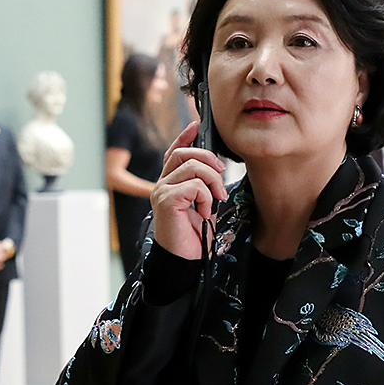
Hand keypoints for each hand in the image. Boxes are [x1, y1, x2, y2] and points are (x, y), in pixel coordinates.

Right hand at [151, 122, 227, 259]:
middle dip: (210, 161)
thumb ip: (203, 184)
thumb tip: (215, 166)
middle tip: (221, 180)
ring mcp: (161, 191)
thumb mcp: (203, 204)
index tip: (196, 125)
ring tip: (215, 201)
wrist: (186, 259)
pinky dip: (207, 199)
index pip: (174, 153)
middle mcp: (162, 185)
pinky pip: (195, 186)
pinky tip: (204, 213)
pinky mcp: (166, 200)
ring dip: (213, 184)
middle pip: (185, 154)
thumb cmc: (194, 236)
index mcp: (170, 184)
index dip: (185, 137)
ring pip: (194, 168)